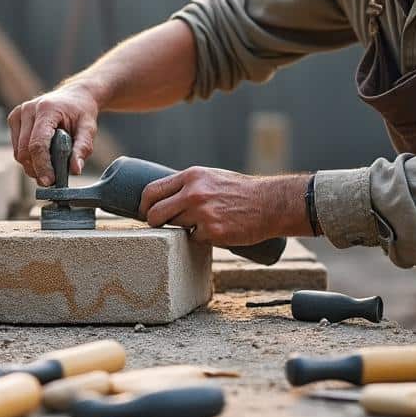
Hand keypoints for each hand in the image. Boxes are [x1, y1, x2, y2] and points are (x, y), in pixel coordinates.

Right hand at [8, 84, 99, 185]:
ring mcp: (19, 113)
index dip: (42, 165)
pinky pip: (17, 147)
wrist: (74, 96)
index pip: (38, 143)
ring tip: (49, 168)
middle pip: (24, 150)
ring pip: (18, 151)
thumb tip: (75, 170)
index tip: (49, 181)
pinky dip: (28, 157)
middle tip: (52, 180)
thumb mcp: (89, 128)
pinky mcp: (14, 119)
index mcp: (47, 109)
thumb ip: (83, 148)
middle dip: (36, 169)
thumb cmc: (81, 112)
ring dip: (32, 165)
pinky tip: (42, 156)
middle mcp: (28, 109)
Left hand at [139, 167, 306, 245]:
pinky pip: (194, 240)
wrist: (270, 204)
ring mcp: (202, 213)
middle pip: (156, 214)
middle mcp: (193, 193)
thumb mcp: (211, 177)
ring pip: (173, 228)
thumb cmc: (240, 191)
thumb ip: (188, 186)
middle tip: (159, 228)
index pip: (152, 190)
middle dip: (154, 224)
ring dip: (180, 231)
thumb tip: (164, 199)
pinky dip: (200, 239)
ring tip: (198, 225)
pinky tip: (215, 232)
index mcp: (191, 176)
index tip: (145, 213)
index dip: (144, 205)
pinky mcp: (212, 232)